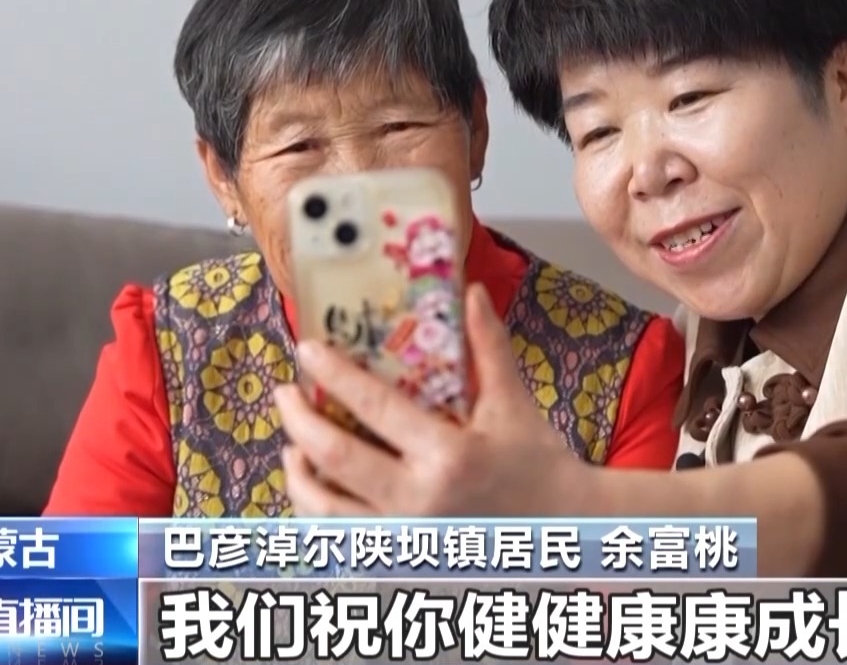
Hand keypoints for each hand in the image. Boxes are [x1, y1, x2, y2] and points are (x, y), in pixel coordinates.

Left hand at [274, 284, 599, 517]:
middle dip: (299, 422)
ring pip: (326, 509)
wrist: (561, 524)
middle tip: (285, 394)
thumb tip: (471, 293)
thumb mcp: (512, 401)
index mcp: (449, 456)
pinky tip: (315, 485)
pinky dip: (318, 511)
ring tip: (292, 444)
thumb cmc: (536, 461)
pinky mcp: (400, 553)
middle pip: (336, 460)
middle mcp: (419, 499)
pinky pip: (342, 536)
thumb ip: (488, 346)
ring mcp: (406, 533)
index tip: (308, 351)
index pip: (376, 409)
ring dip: (298, 474)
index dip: (335, 376)